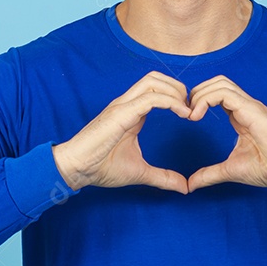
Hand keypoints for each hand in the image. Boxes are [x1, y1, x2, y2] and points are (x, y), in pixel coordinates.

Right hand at [52, 71, 192, 193]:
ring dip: (175, 91)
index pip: (156, 90)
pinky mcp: (120, 114)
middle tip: (191, 109)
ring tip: (187, 110)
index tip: (191, 115)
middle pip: (156, 78)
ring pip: (153, 81)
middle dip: (178, 88)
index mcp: (130, 112)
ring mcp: (122, 106)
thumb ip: (162, 177)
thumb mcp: (139, 172)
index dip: (176, 97)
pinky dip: (170, 102)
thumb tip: (183, 187)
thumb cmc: (99, 167)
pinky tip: (182, 114)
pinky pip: (150, 98)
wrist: (75, 170)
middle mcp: (126, 104)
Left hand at [185, 76, 266, 192]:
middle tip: (185, 113)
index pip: (217, 94)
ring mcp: (250, 105)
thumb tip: (190, 185)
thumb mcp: (231, 170)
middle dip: (196, 93)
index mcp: (241, 115)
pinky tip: (197, 116)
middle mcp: (245, 106)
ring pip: (220, 83)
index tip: (187, 118)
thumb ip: (209, 174)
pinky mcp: (252, 109)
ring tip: (191, 115)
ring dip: (200, 95)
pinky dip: (206, 99)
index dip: (198, 101)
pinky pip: (225, 93)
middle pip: (217, 82)